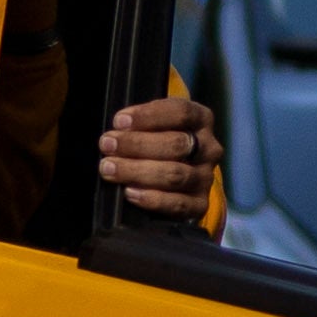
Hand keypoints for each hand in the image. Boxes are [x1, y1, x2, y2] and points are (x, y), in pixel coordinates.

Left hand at [96, 89, 218, 228]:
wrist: (173, 180)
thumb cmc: (157, 144)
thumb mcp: (155, 126)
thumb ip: (141, 124)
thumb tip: (117, 128)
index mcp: (201, 120)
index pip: (181, 112)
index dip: (148, 115)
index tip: (120, 121)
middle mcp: (209, 148)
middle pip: (176, 144)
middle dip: (136, 144)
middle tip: (107, 145)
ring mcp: (206, 177)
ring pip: (175, 174)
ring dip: (137, 171)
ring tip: (110, 168)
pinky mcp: (200, 204)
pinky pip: (178, 204)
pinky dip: (151, 199)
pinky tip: (130, 192)